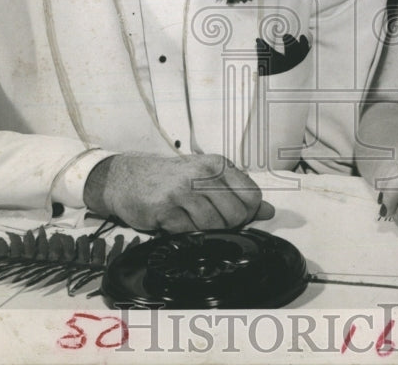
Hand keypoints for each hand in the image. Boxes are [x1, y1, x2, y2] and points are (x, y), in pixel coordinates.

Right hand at [83, 152, 274, 232]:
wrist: (128, 178)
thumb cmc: (172, 179)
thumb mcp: (207, 179)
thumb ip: (238, 194)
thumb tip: (269, 211)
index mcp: (218, 165)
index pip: (252, 196)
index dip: (248, 213)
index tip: (235, 216)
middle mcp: (203, 173)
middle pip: (236, 215)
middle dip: (226, 226)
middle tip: (209, 220)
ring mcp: (183, 189)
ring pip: (214, 226)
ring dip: (203, 230)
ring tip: (189, 217)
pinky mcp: (165, 207)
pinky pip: (188, 232)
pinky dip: (184, 232)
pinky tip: (174, 220)